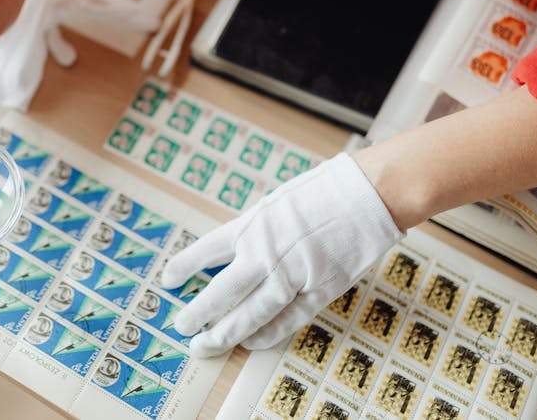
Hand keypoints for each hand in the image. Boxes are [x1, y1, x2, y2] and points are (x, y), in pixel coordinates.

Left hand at [159, 153, 403, 357]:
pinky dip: (268, 334)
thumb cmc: (324, 191)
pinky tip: (250, 343)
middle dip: (198, 311)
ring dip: (226, 332)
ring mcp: (293, 274)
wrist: (369, 193)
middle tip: (181, 325)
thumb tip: (233, 252)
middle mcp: (267, 251)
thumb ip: (255, 229)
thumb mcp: (276, 201)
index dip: (185, 266)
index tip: (168, 279)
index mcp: (253, 224)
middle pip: (223, 290)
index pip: (207, 249)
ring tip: (204, 345)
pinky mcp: (321, 290)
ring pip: (252, 313)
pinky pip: (288, 319)